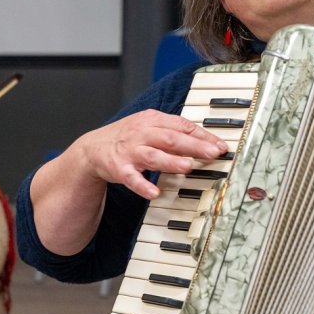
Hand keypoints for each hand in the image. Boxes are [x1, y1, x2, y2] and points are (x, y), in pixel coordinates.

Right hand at [74, 109, 229, 199]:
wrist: (93, 148)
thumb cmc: (128, 137)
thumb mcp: (150, 127)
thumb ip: (175, 132)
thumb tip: (205, 142)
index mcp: (152, 120)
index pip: (181, 125)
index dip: (202, 135)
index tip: (220, 146)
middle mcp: (141, 134)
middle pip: (170, 138)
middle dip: (193, 146)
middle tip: (212, 154)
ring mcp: (130, 152)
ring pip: (153, 156)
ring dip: (170, 162)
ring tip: (187, 167)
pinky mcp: (119, 169)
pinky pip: (131, 178)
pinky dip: (142, 185)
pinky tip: (154, 193)